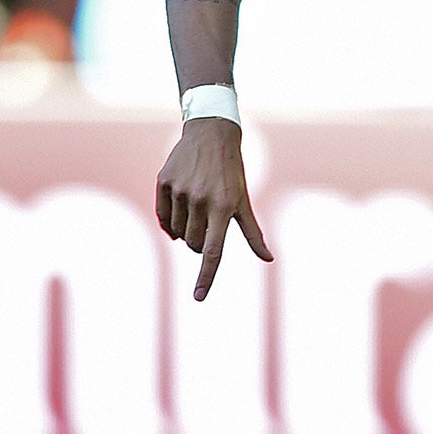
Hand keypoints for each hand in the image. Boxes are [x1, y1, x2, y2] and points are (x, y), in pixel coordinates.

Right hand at [155, 119, 272, 299]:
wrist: (211, 136)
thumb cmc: (232, 174)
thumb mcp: (245, 202)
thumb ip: (254, 233)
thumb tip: (269, 259)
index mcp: (224, 208)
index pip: (213, 251)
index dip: (206, 276)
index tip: (199, 297)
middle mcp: (201, 200)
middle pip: (194, 245)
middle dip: (200, 245)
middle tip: (209, 227)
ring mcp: (180, 191)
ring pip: (177, 233)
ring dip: (186, 232)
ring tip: (197, 210)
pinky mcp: (164, 182)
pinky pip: (163, 218)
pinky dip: (171, 223)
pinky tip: (180, 211)